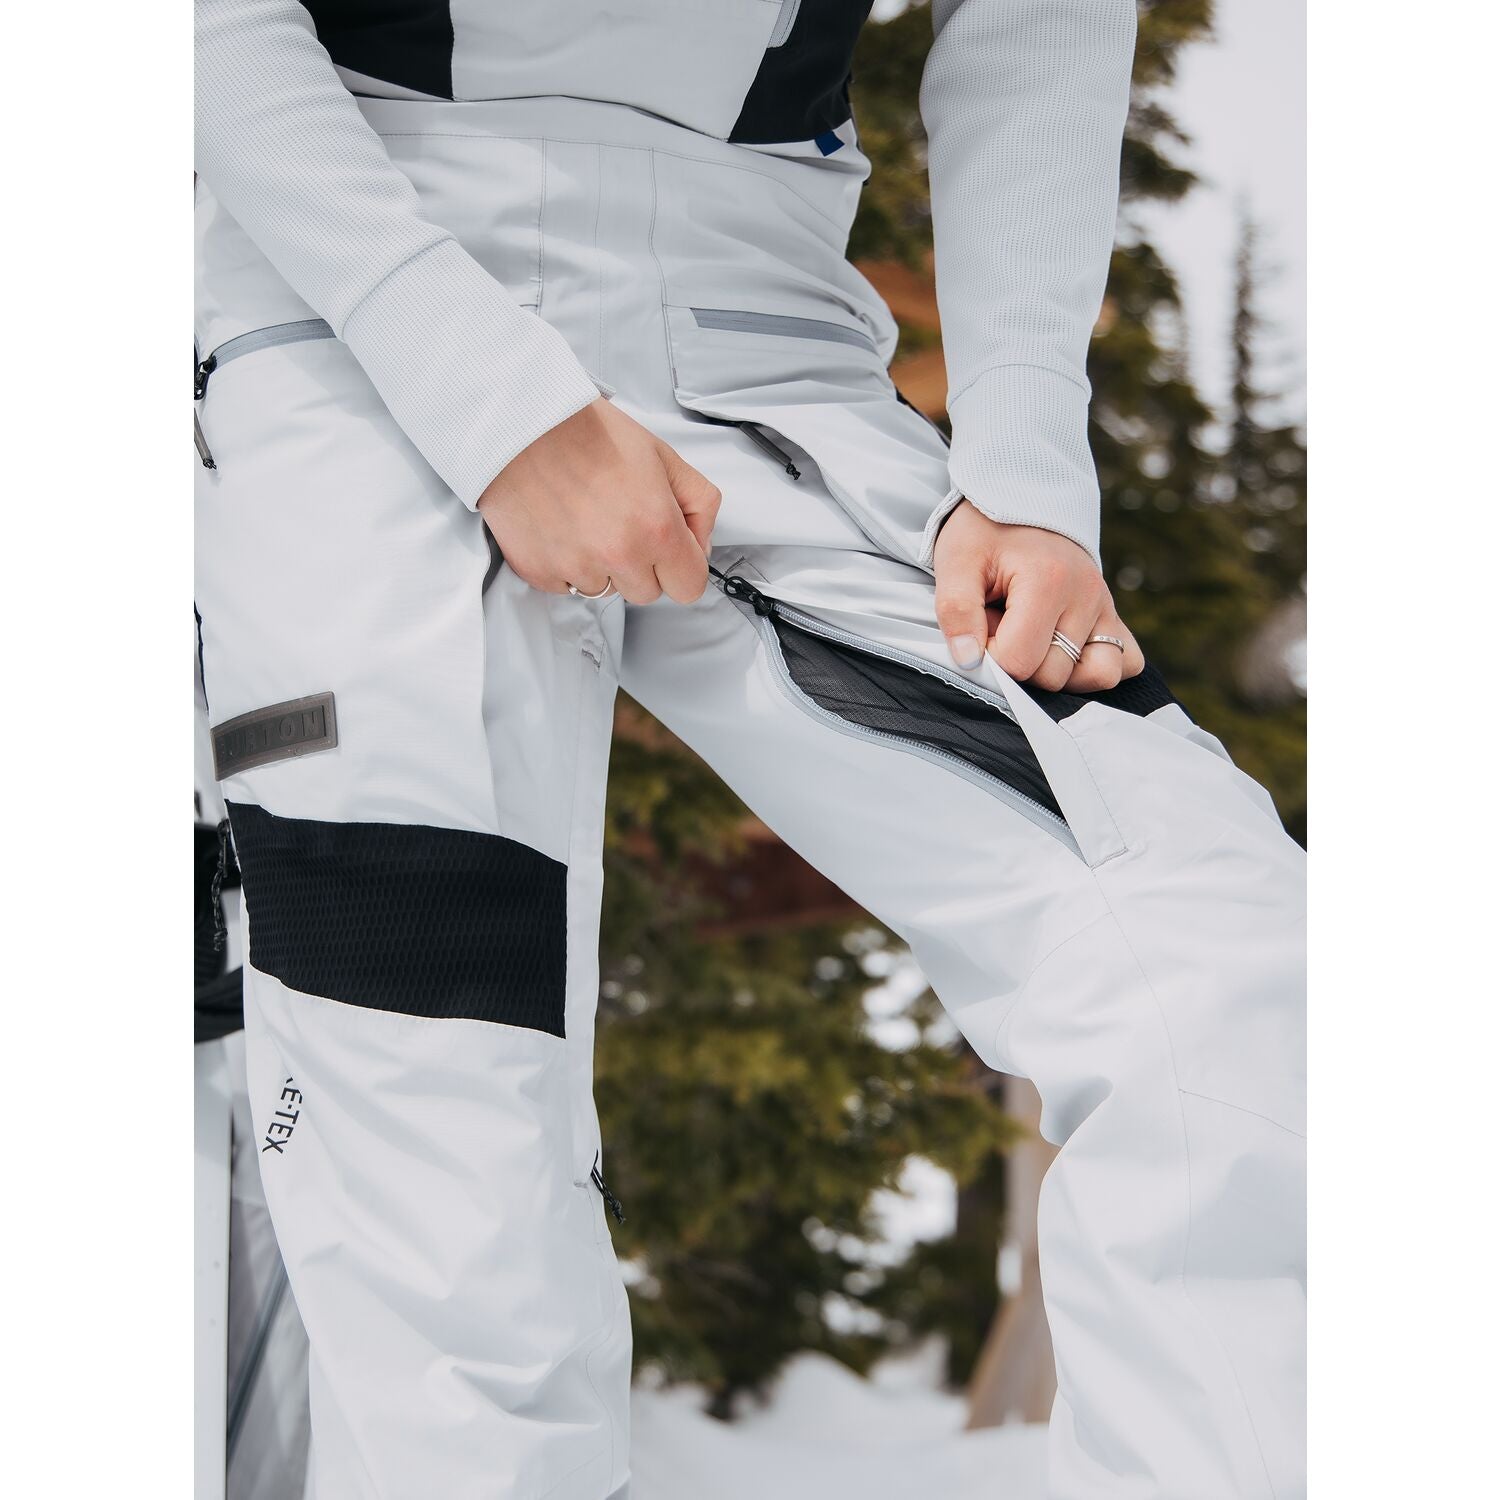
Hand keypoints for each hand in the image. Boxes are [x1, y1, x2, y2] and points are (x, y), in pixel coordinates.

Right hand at [477, 398, 720, 602]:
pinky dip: (567, 563)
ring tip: (586, 518)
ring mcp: (576, 567)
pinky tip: (561, 524)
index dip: (682, 567)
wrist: (521, 422)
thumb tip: (700, 545)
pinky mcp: (539, 572)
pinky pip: (566, 586)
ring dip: (603, 565)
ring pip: (606, 590)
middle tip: (620, 521)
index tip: (670, 551)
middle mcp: (618, 555)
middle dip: (641, 564)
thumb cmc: (588, 431)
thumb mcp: (663, 455)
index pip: (690, 586)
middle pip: (647, 592)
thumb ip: (699, 503)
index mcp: (657, 527)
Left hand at [933, 501, 1144, 691]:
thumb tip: (969, 662)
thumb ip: (956, 612)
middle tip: (1003, 621)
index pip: (1019, 661)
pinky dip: (1095, 666)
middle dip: (1018, 659)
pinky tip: (1062, 648)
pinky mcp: (1114, 614)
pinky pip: (1126, 662)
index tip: (981, 624)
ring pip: (1096, 677)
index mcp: (1048, 582)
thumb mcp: (956, 562)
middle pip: (1053, 675)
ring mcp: (1106, 606)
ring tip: (1031, 636)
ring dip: (1058, 670)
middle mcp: (1087, 596)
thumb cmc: (984, 530)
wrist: (1021, 495)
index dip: (989, 655)